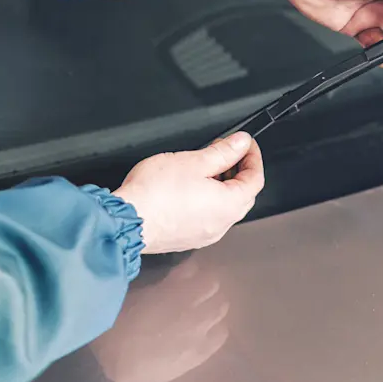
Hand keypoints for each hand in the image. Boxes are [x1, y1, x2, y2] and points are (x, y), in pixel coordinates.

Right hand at [91, 258, 229, 381]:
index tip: (192, 275)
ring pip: (221, 314)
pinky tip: (202, 333)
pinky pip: (220, 337)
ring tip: (199, 314)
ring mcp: (200, 336)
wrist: (110, 364)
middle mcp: (196, 314)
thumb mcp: (142, 293)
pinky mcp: (199, 356)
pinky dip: (214, 330)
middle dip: (208, 292)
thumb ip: (171, 280)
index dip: (201, 275)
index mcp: (179, 295)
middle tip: (195, 294)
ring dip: (213, 310)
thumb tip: (191, 268)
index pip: (209, 278)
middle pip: (218, 295)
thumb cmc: (119, 323)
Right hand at [113, 132, 263, 253]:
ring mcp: (205, 234)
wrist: (126, 221)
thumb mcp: (194, 161)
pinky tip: (192, 189)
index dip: (253, 157)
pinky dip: (208, 201)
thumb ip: (223, 151)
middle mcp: (222, 224)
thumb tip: (241, 143)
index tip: (245, 145)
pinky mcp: (188, 238)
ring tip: (206, 168)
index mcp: (230, 204)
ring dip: (223, 186)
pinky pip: (208, 217)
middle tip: (226, 153)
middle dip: (239, 171)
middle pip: (244, 194)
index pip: (256, 178)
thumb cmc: (155, 194)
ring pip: (226, 207)